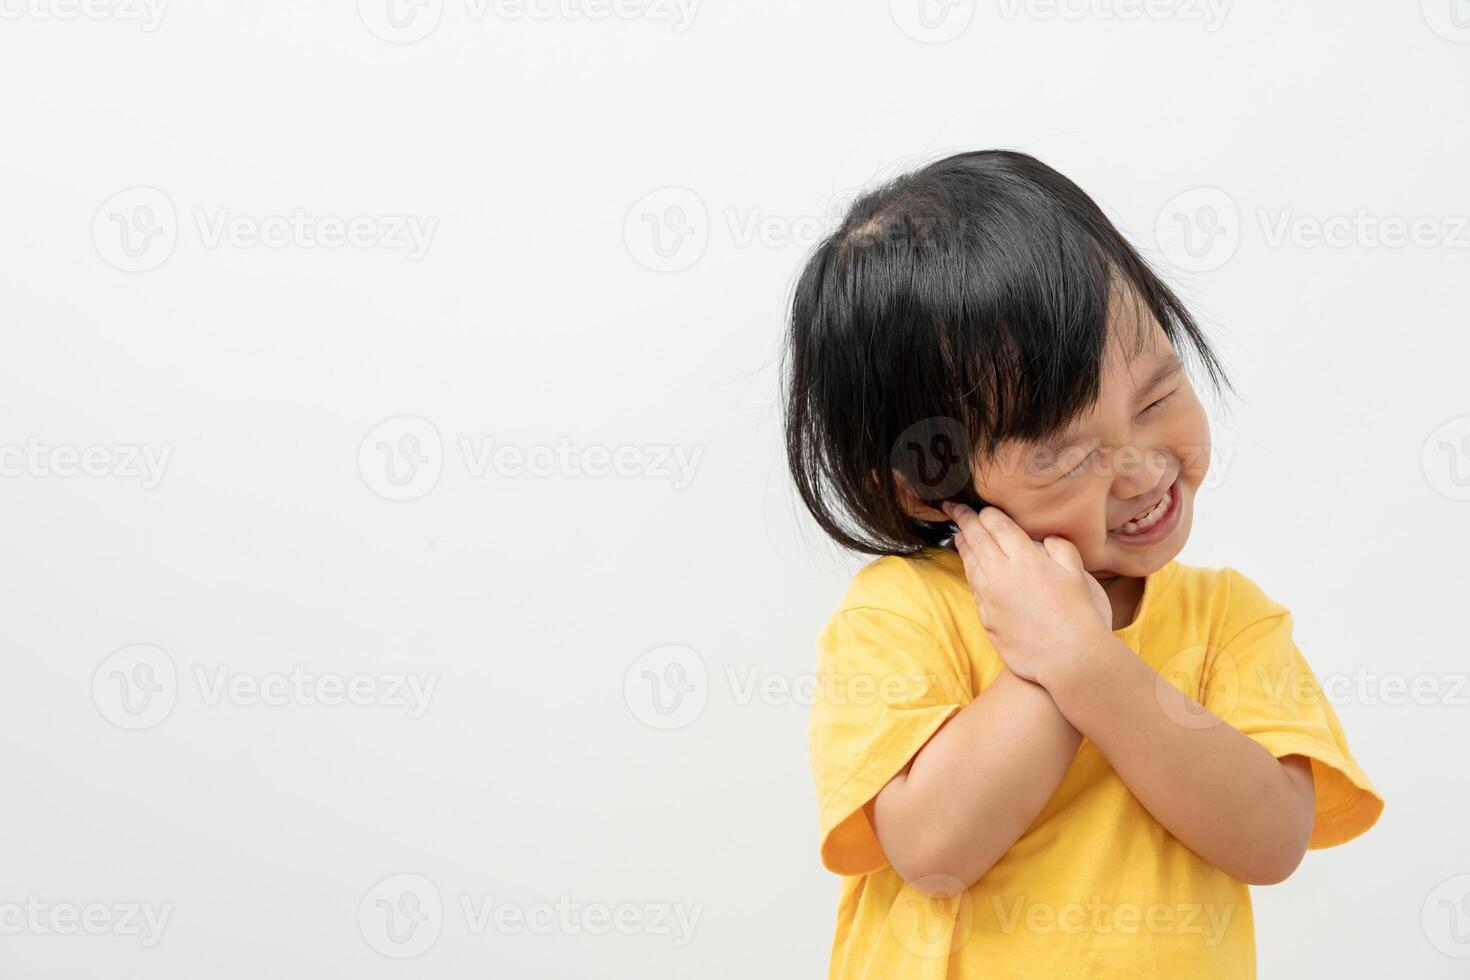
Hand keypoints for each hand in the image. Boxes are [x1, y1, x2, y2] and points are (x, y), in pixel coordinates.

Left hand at [943, 501, 1113, 687]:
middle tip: (955, 508)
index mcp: (1025, 558)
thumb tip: (1041, 539)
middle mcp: (1002, 575)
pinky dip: (970, 572)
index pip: (998, 526)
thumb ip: (1058, 547)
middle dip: (965, 521)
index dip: (988, 514)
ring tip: (958, 534)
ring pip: (970, 564)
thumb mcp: (1076, 571)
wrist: (1070, 658)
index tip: (982, 508)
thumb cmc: (1080, 614)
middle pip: (977, 540)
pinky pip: (974, 588)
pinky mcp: (987, 618)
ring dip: (963, 546)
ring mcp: (990, 598)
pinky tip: (970, 567)